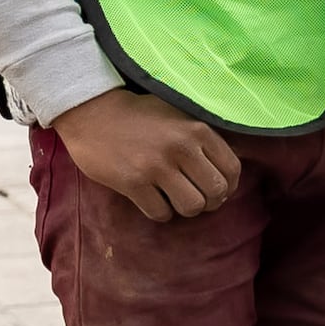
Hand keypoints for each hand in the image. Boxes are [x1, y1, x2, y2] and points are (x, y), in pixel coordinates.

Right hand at [53, 89, 238, 221]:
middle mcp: (181, 148)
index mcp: (198, 130)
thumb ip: (204, 138)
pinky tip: (154, 201)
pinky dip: (160, 212)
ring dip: (186, 209)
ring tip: (176, 200)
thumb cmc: (140, 115)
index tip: (218, 190)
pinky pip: (160, 213)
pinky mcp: (132, 183)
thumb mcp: (180, 115)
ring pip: (191, 206)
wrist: (93, 112)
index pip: (231, 170)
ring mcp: (156, 166)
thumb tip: (226, 172)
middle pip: (215, 192)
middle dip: (210, 201)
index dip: (228, 186)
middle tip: (197, 198)